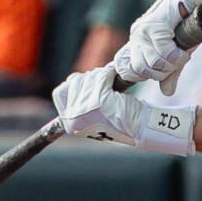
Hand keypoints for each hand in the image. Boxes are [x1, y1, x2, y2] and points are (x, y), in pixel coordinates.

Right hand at [52, 64, 194, 153]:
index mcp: (69, 123)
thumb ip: (81, 101)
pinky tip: (115, 76)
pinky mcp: (101, 101)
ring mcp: (86, 110)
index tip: (86, 84)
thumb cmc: (120, 119)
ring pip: (89, 78)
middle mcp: (74, 118)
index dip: (72, 85)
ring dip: (102, 75)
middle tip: (105, 83)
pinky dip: (110, 72)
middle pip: (75, 82)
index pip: (60, 93)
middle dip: (91, 78)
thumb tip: (73, 79)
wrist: (141, 128)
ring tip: (112, 83)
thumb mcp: (93, 114)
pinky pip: (102, 77)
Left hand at [112, 0, 196, 94]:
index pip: (126, 70)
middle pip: (141, 69)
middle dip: (161, 73)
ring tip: (181, 57)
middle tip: (175, 65)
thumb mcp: (175, 56)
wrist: (194, 3)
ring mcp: (143, 31)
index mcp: (136, 44)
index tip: (160, 73)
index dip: (143, 76)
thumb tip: (167, 93)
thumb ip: (169, 74)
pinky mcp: (155, 25)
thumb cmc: (184, 27)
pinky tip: (184, 53)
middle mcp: (136, 37)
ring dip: (171, 65)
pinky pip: (165, 51)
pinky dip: (178, 56)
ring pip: (153, 62)